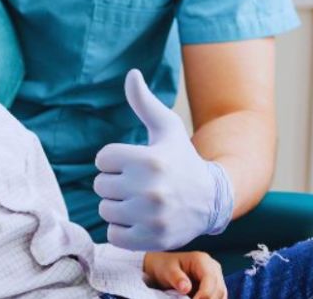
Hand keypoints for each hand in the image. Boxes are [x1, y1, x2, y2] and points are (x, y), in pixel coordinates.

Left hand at [94, 69, 234, 249]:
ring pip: (105, 210)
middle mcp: (149, 189)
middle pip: (101, 185)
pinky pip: (113, 235)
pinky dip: (122, 229)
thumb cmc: (182, 159)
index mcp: (148, 159)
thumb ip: (144, 102)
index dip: (115, 160)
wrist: (211, 199)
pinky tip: (139, 220)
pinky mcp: (151, 239)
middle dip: (116, 183)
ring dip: (117, 206)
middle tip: (137, 183)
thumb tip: (131, 73)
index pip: (103, 159)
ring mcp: (151, 216)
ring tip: (139, 201)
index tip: (133, 163)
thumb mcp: (167, 128)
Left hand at [143, 251, 226, 298]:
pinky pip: (218, 298)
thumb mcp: (167, 270)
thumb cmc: (165, 266)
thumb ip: (176, 278)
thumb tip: (186, 288)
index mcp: (202, 260)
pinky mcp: (215, 287)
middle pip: (219, 289)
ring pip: (221, 295)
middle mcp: (213, 267)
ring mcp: (216, 278)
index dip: (205, 294)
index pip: (210, 279)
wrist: (164, 268)